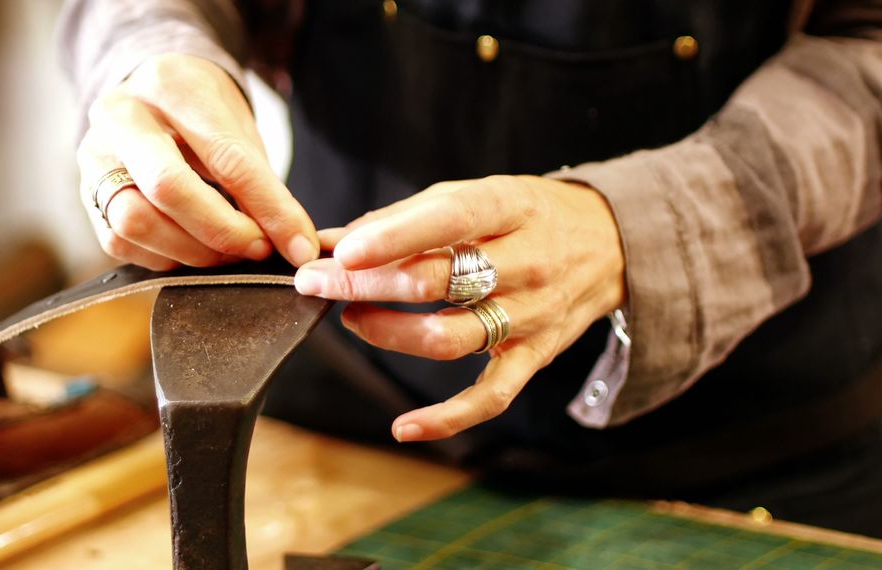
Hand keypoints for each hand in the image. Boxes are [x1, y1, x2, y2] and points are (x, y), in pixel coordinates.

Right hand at [77, 53, 318, 269]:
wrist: (151, 93)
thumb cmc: (201, 111)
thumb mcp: (237, 128)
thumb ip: (261, 183)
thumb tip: (294, 244)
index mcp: (169, 86)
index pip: (225, 157)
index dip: (268, 208)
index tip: (298, 243)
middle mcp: (119, 117)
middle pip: (167, 188)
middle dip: (223, 231)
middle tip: (259, 248)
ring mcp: (94, 157)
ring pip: (135, 221)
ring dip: (193, 250)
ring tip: (229, 252)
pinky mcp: (86, 196)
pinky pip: (121, 242)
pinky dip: (166, 256)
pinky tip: (195, 248)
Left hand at [294, 175, 625, 440]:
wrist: (609, 243)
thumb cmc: (526, 214)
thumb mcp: (475, 194)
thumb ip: (402, 217)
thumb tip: (330, 239)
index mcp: (508, 208)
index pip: (448, 221)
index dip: (392, 238)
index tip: (341, 251)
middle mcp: (526, 263)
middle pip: (437, 283)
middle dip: (366, 285)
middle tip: (317, 283)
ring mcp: (531, 315)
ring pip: (451, 338)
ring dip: (389, 333)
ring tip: (353, 318)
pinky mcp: (533, 357)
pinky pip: (489, 397)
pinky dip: (446, 418)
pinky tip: (403, 426)